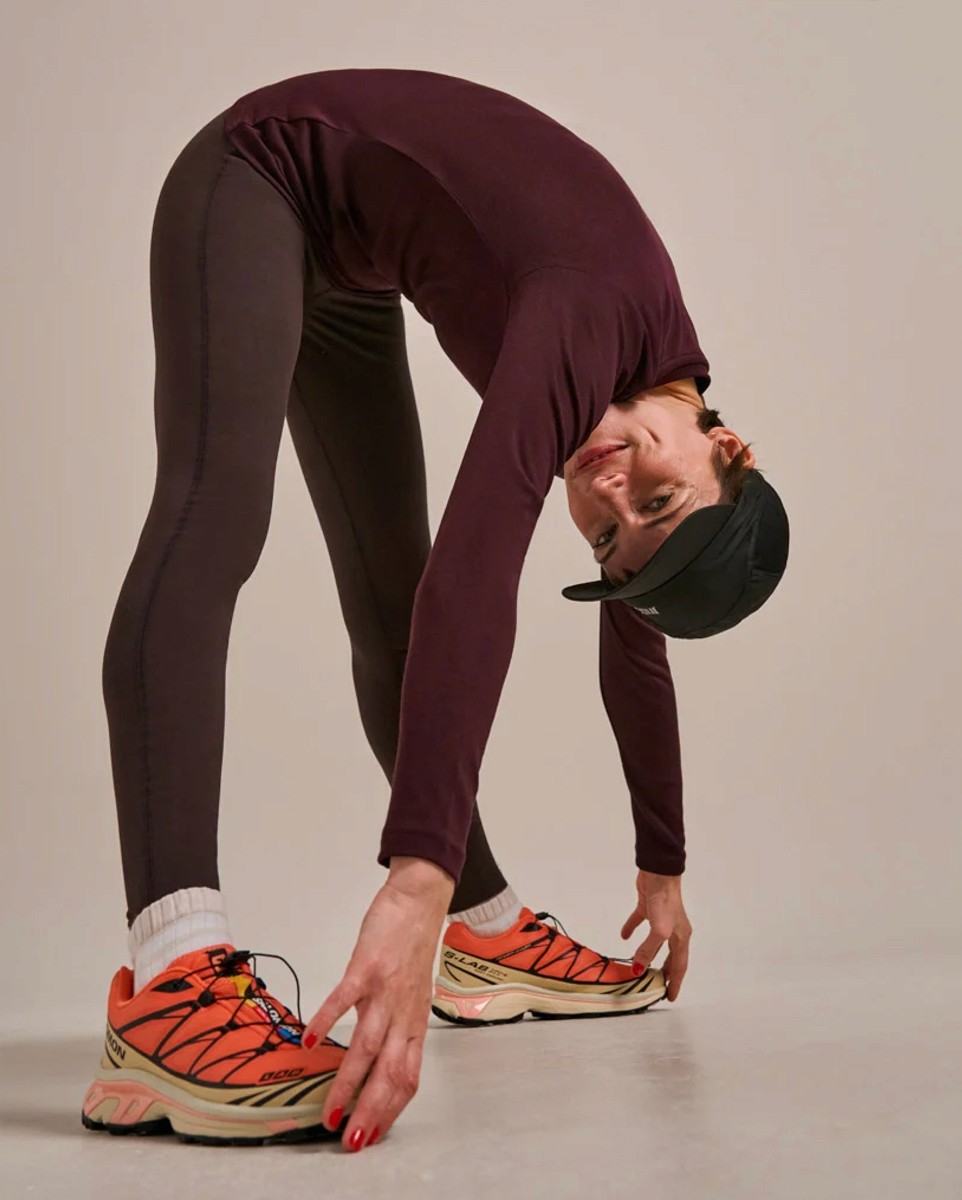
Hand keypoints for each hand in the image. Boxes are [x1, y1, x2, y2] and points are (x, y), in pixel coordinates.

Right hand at [301, 856, 453, 1150]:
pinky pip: (346, 998)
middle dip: (369, 1110)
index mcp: (414, 1021)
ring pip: (367, 1046)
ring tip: (329, 1110)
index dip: (390, 1109)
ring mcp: (385, 990)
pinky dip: (328, 1019)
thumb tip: (379, 1057)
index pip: (408, 1077)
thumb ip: (398, 1025)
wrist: (419, 901)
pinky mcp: (368, 966)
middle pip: (389, 1072)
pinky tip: (311, 1038)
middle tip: (349, 1139)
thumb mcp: (413, 994)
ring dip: (347, 1083)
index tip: (371, 1133)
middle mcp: (403, 1012)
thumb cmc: (412, 948)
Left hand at [620, 869, 691, 1001]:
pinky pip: (639, 922)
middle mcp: (673, 930)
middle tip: (656, 987)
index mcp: (681, 937)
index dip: (675, 983)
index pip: (679, 966)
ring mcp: (661, 919)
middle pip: (669, 956)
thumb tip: (638, 969)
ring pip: (654, 943)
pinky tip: (623, 936)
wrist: (659, 872)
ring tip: (639, 968)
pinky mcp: (648, 907)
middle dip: (664, 972)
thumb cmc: (666, 901)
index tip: (670, 997)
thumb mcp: (659, 930)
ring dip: (647, 955)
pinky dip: (631, 930)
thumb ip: (648, 950)